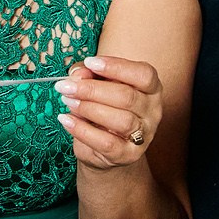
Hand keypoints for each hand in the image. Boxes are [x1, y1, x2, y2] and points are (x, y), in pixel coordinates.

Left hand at [57, 55, 161, 171]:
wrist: (102, 148)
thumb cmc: (103, 107)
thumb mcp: (96, 84)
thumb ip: (88, 74)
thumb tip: (78, 74)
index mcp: (151, 89)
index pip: (143, 74)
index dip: (116, 67)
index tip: (90, 62)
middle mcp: (152, 111)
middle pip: (127, 97)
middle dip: (93, 90)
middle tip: (67, 86)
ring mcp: (143, 135)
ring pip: (121, 120)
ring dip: (89, 108)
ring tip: (68, 101)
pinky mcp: (128, 155)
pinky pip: (106, 142)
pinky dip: (83, 131)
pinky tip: (66, 120)